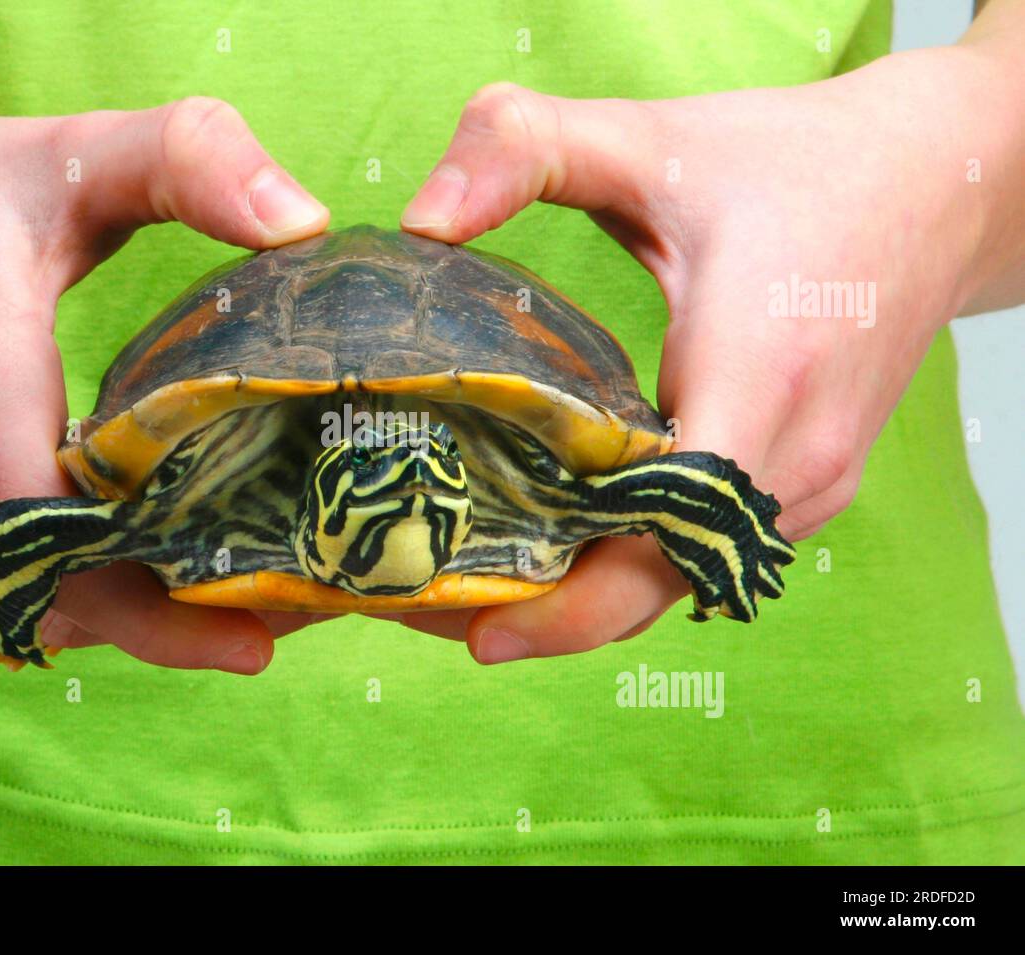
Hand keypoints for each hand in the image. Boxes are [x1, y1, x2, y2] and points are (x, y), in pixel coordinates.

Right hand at [0, 80, 329, 672]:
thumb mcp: (74, 152)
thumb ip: (191, 158)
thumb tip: (303, 221)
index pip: (61, 532)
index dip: (158, 603)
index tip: (252, 638)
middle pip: (54, 588)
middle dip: (161, 618)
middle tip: (258, 623)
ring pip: (20, 604)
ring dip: (111, 610)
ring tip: (202, 593)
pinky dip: (52, 594)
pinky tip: (114, 565)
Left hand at [396, 47, 1010, 662]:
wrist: (940, 182)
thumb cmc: (796, 164)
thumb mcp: (648, 136)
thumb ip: (523, 146)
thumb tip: (421, 221)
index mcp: (758, 377)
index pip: (666, 532)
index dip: (573, 599)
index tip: (478, 626)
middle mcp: (800, 453)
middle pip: (669, 577)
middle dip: (558, 613)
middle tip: (445, 609)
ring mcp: (818, 478)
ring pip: (694, 575)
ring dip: (597, 595)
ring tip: (489, 582)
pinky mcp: (816, 480)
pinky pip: (718, 550)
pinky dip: (643, 561)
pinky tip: (569, 539)